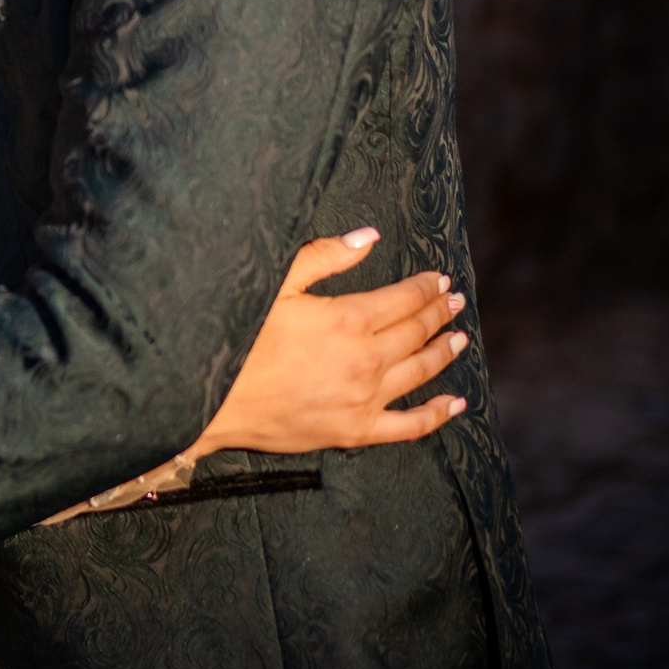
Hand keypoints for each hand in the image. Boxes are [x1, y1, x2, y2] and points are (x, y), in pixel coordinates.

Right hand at [191, 227, 469, 457]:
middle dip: (439, 312)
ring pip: (421, 372)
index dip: (425, 286)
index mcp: (348, 320)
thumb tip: (369, 237)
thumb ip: (324, 257)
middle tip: (454, 301)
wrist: (210, 400)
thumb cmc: (237, 338)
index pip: (404, 299)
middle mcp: (366, 360)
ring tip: (458, 338)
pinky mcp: (356, 431)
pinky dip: (438, 414)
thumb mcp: (275, 285)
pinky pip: (410, 425)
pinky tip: (456, 403)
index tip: (439, 278)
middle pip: (416, 332)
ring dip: (444, 352)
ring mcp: (364, 399)